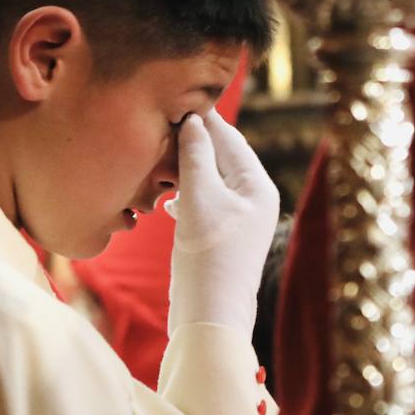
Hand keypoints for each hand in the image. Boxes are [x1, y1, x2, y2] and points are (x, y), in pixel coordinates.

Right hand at [166, 110, 278, 337]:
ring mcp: (239, 219)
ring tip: (157, 159)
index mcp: (258, 185)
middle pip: (220, 157)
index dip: (201, 118)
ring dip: (184, 170)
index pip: (229, 138)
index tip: (173, 97)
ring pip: (208, 180)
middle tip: (158, 124)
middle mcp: (255, 199)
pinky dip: (184, 195)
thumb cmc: (207, 256)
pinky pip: (202, 203)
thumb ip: (195, 157)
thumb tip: (193, 121)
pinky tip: (167, 199)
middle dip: (191, 143)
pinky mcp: (222, 237)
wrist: (210, 317)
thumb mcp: (199, 199)